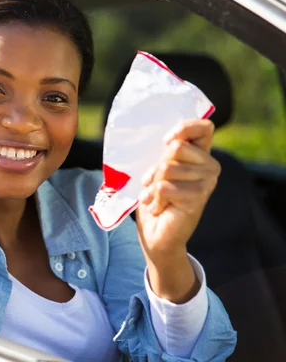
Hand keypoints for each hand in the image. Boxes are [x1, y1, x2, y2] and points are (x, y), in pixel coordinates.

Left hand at [136, 119, 219, 258]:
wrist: (156, 235)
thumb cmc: (155, 200)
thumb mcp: (158, 171)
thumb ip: (166, 154)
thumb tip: (169, 140)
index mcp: (200, 155)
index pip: (204, 128)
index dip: (184, 128)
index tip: (166, 141)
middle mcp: (210, 165)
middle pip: (176, 148)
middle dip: (157, 168)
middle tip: (154, 185)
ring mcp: (208, 181)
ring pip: (167, 168)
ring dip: (153, 186)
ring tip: (156, 199)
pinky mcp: (199, 197)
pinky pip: (165, 187)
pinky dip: (155, 199)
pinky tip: (160, 208)